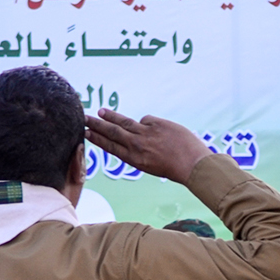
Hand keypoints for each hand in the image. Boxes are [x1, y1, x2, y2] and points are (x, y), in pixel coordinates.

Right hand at [83, 109, 212, 184]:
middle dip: (97, 125)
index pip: (111, 147)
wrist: (195, 165)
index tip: (87, 132)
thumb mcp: (151, 165)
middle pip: (112, 132)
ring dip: (110, 116)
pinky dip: (147, 123)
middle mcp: (137, 146)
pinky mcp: (157, 124)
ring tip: (100, 111)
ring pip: (124, 122)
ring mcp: (147, 133)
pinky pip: (147, 120)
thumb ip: (139, 150)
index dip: (98, 139)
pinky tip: (154, 129)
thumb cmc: (175, 168)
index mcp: (135, 160)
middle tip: (84, 118)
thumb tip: (134, 133)